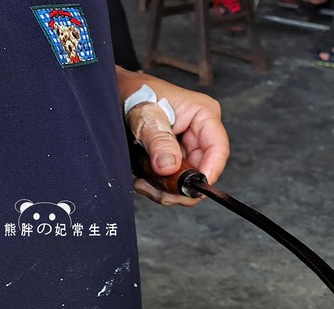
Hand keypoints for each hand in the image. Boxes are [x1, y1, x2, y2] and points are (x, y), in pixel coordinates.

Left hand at [117, 68, 229, 206]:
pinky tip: (143, 180)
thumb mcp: (144, 114)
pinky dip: (160, 186)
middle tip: (157, 191)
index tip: (190, 190)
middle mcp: (202, 132)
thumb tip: (169, 167)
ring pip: (188, 180)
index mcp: (204, 115)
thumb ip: (158, 140)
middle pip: (202, 170)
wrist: (116, 93)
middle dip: (180, 187)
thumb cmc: (132, 92)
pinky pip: (176, 180)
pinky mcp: (177, 157)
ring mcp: (190, 146)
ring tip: (143, 183)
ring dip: (167, 189)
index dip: (208, 174)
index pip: (218, 150)